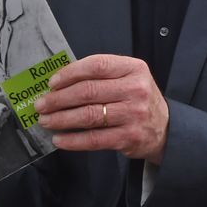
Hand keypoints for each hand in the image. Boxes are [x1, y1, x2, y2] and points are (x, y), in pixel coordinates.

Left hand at [34, 55, 168, 163]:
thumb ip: (101, 75)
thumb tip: (60, 82)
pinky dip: (73, 140)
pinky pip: (94, 139)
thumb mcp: (128, 77)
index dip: (70, 73)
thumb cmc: (137, 99)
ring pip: (88, 115)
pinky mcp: (129, 137)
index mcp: (134, 68)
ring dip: (61, 119)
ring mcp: (133, 114)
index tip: (52, 83)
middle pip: (88, 92)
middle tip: (41, 105)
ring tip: (46, 121)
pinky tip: (59, 139)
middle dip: (59, 99)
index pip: (96, 65)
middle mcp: (135, 89)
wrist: (164, 128)